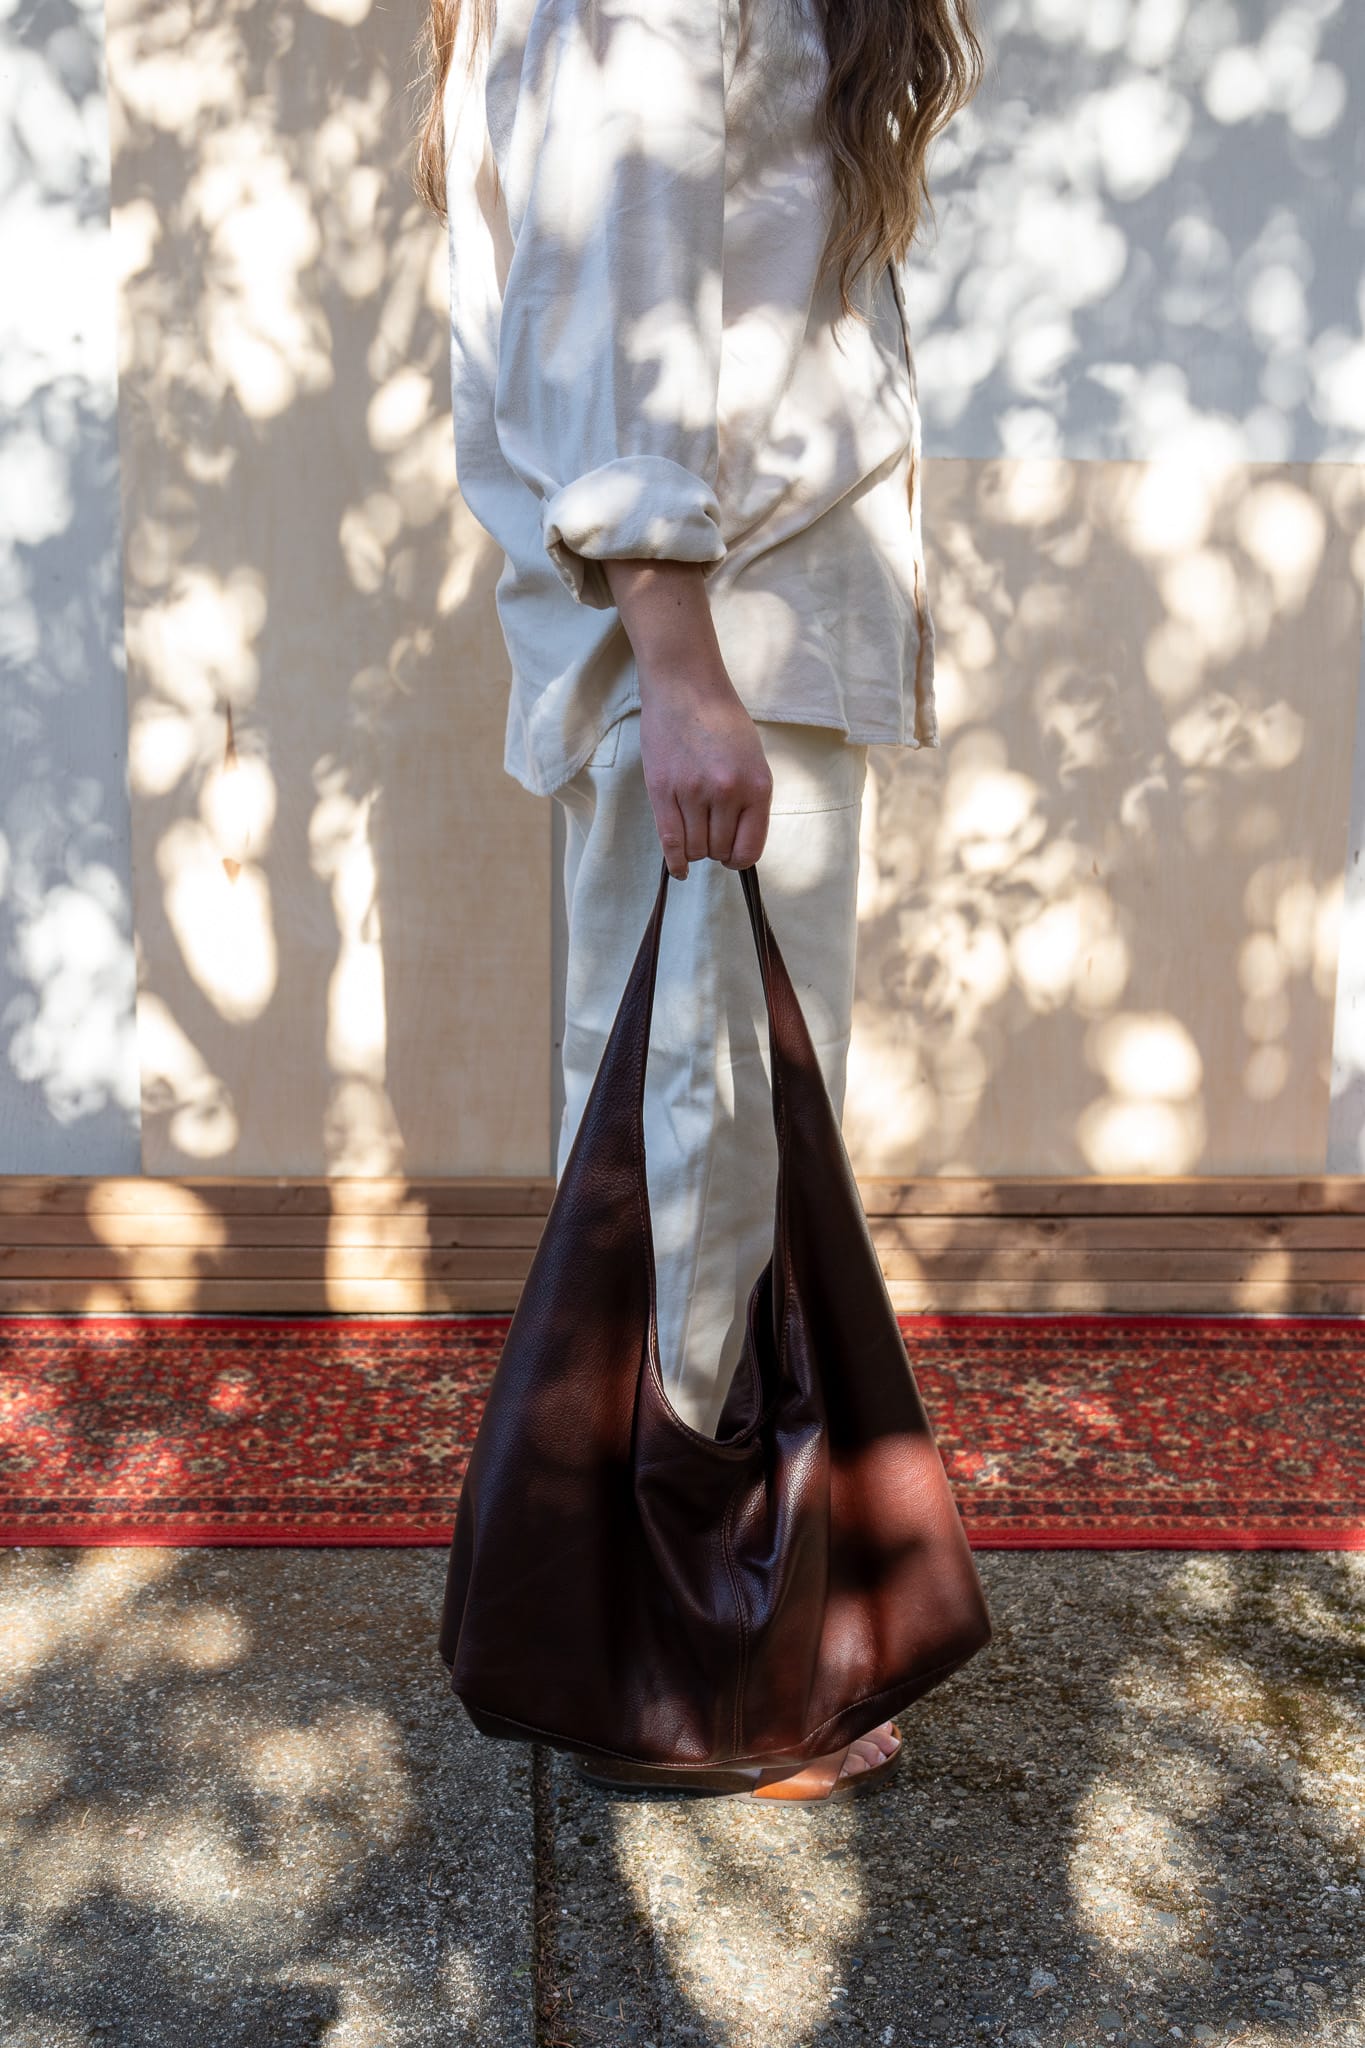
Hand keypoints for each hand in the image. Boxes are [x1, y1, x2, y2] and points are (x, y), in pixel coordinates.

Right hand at [637, 671, 772, 880]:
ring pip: (695, 848)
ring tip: (694, 835)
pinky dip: (675, 861)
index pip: (749, 849)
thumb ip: (749, 800)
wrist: (686, 687)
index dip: (739, 860)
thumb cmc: (722, 720)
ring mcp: (693, 792)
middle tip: (710, 836)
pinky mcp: (663, 790)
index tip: (732, 857)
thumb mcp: (752, 759)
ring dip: (695, 850)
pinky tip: (679, 868)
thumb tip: (739, 842)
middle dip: (715, 850)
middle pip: (719, 850)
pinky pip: (670, 840)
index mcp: (757, 787)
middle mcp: (727, 793)